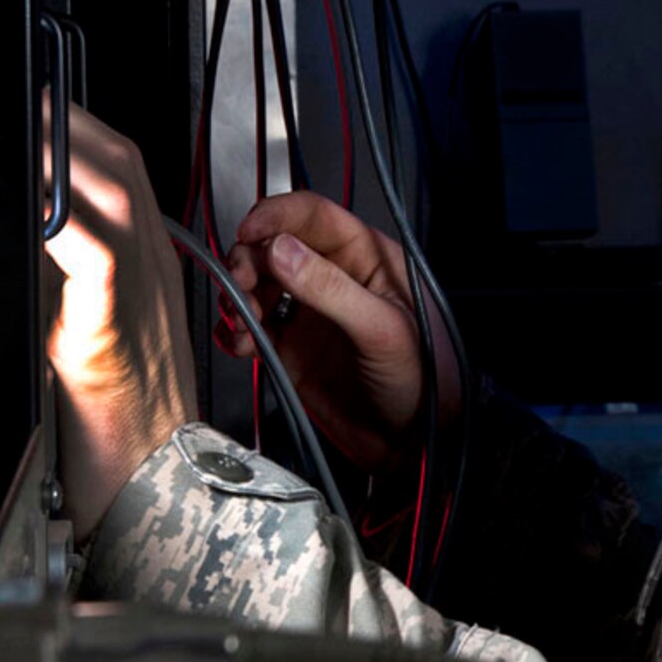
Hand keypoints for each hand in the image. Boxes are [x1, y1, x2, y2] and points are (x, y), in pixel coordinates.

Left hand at [44, 97, 198, 539]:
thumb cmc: (123, 425)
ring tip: (26, 127)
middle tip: (29, 95)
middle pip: (123, 165)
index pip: (124, 171)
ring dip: (65, 154)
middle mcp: (152, 271)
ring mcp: (138, 297)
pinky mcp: (112, 330)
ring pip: (114, 195)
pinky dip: (63, 218)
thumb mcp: (92, 330)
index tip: (42, 101)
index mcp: (150, 268)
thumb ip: (69, 278)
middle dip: (73, 121)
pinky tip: (35, 202)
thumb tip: (19, 233)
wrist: (156, 487)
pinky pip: (97, 254)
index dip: (83, 128)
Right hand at [221, 192, 457, 473]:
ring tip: (242, 323)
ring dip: (238, 296)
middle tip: (241, 287)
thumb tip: (280, 249)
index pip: (313, 216)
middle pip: (274, 246)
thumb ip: (331, 289)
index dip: (275, 217)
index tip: (247, 234)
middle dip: (249, 260)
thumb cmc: (426, 380)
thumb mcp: (383, 329)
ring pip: (257, 284)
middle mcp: (334, 278)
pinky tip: (239, 342)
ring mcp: (309, 313)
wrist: (417, 446)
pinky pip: (251, 325)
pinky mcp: (291, 348)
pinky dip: (235, 329)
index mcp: (367, 258)